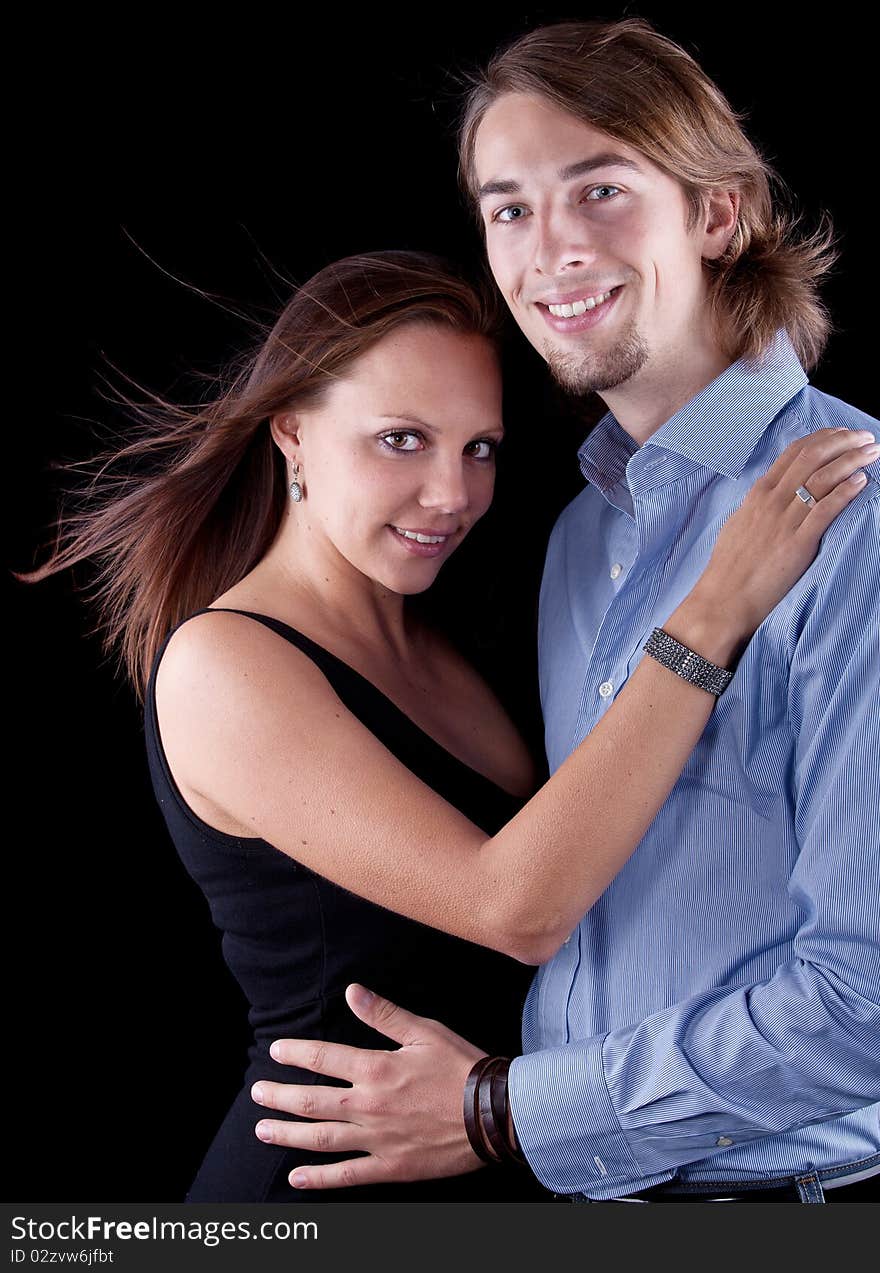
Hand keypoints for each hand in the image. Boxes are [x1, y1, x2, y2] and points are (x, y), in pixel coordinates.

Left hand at [251, 984, 488, 1189]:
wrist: (494, 1113)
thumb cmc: (461, 1067)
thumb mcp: (425, 1031)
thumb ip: (384, 1015)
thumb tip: (352, 993)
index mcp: (376, 1068)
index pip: (323, 1057)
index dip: (296, 1053)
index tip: (275, 1051)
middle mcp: (369, 1104)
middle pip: (311, 1100)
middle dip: (279, 1096)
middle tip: (257, 1093)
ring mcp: (377, 1139)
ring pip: (320, 1138)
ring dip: (287, 1134)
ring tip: (262, 1129)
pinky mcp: (390, 1166)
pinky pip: (347, 1175)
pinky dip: (319, 1179)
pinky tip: (296, 1178)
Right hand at [686, 427, 875, 651]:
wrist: (724, 599)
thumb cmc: (729, 567)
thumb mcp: (740, 524)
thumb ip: (759, 505)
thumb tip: (773, 494)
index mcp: (758, 494)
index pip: (794, 452)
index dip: (823, 437)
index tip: (843, 433)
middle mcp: (772, 501)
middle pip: (812, 457)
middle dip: (844, 441)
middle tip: (866, 437)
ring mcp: (784, 522)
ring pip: (822, 478)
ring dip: (852, 460)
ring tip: (872, 453)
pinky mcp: (797, 544)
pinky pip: (824, 510)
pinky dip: (845, 491)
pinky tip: (861, 481)